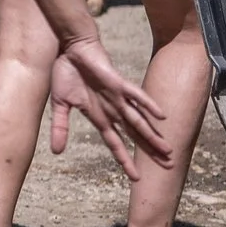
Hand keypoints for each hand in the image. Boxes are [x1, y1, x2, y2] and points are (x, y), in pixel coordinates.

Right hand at [46, 37, 171, 180]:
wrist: (69, 48)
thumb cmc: (65, 73)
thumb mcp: (59, 104)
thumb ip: (60, 127)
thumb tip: (56, 152)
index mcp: (99, 116)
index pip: (115, 143)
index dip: (125, 160)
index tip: (136, 177)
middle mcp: (112, 110)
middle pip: (134, 135)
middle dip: (150, 151)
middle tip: (168, 167)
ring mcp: (117, 97)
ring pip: (138, 121)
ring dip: (152, 136)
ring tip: (168, 151)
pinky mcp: (117, 83)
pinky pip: (136, 96)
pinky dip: (148, 105)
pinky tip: (162, 116)